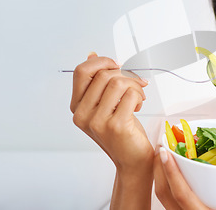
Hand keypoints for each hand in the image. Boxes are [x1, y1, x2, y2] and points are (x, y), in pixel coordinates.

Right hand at [70, 52, 152, 170]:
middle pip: (103, 75)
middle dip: (125, 76)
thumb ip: (97, 82)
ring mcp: (98, 121)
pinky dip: (139, 96)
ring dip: (134, 86)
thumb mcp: (105, 104)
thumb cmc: (121, 131)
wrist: (132, 159)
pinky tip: (138, 106)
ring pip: (118, 82)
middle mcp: (83, 114)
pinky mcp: (116, 125)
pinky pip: (130, 94)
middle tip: (135, 86)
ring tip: (137, 97)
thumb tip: (91, 56)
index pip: (81, 71)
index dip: (101, 62)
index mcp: (77, 106)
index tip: (116, 65)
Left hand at [154, 147, 215, 209]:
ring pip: (162, 198)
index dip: (172, 173)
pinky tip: (171, 175)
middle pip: (164, 194)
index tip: (167, 152)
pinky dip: (166, 187)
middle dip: (159, 169)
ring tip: (163, 156)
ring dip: (159, 176)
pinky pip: (168, 204)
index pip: (182, 195)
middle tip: (162, 146)